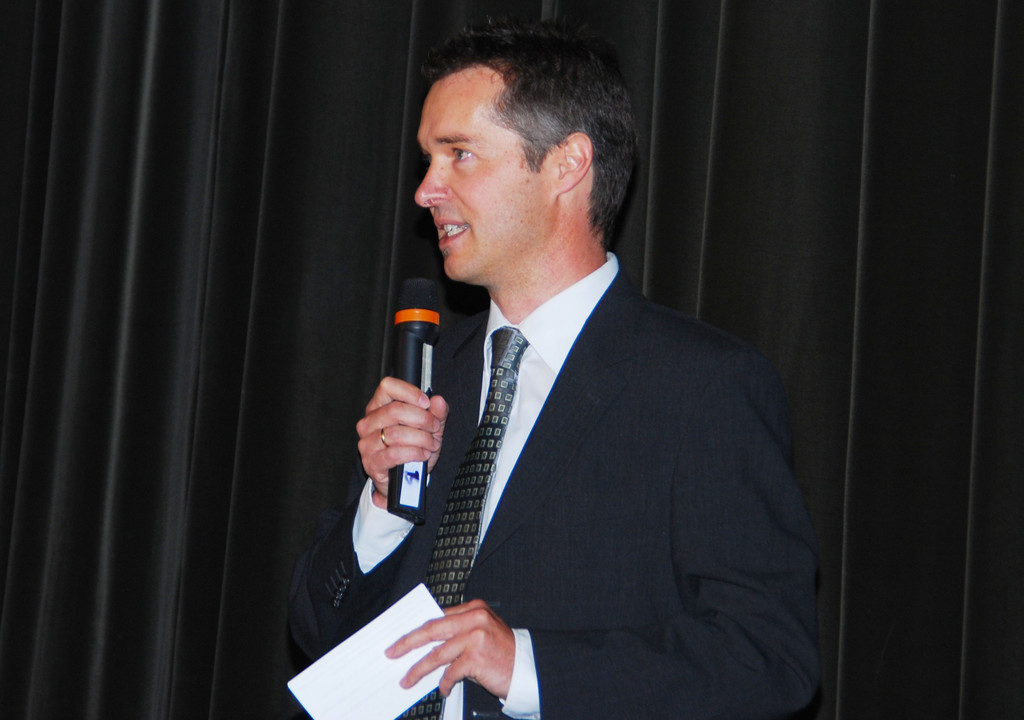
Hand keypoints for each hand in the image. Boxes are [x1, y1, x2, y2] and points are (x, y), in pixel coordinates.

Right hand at [355, 377, 447, 505]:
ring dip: (421, 439)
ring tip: (430, 444)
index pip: (387, 387)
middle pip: (395, 410)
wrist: (406, 480)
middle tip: (434, 427)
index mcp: (379, 407)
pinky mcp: (371, 463)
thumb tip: (438, 401)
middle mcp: (369, 423)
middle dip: (422, 419)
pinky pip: (394, 454)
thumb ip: (436, 413)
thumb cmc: (413, 449)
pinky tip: (422, 454)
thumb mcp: (429, 428)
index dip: (409, 392)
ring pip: (396, 433)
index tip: (426, 403)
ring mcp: (367, 443)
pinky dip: (413, 453)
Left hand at [386, 599, 514, 699]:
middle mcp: (474, 618)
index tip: (401, 639)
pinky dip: (444, 683)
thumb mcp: (482, 633)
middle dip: (408, 643)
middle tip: (392, 652)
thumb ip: (458, 633)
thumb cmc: (503, 653)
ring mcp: (476, 637)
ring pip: (437, 653)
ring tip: (408, 679)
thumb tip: (426, 645)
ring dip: (419, 669)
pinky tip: (443, 689)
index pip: (437, 617)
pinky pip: (451, 672)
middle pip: (431, 629)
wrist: (528, 668)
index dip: (417, 629)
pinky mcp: (477, 657)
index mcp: (473, 609)